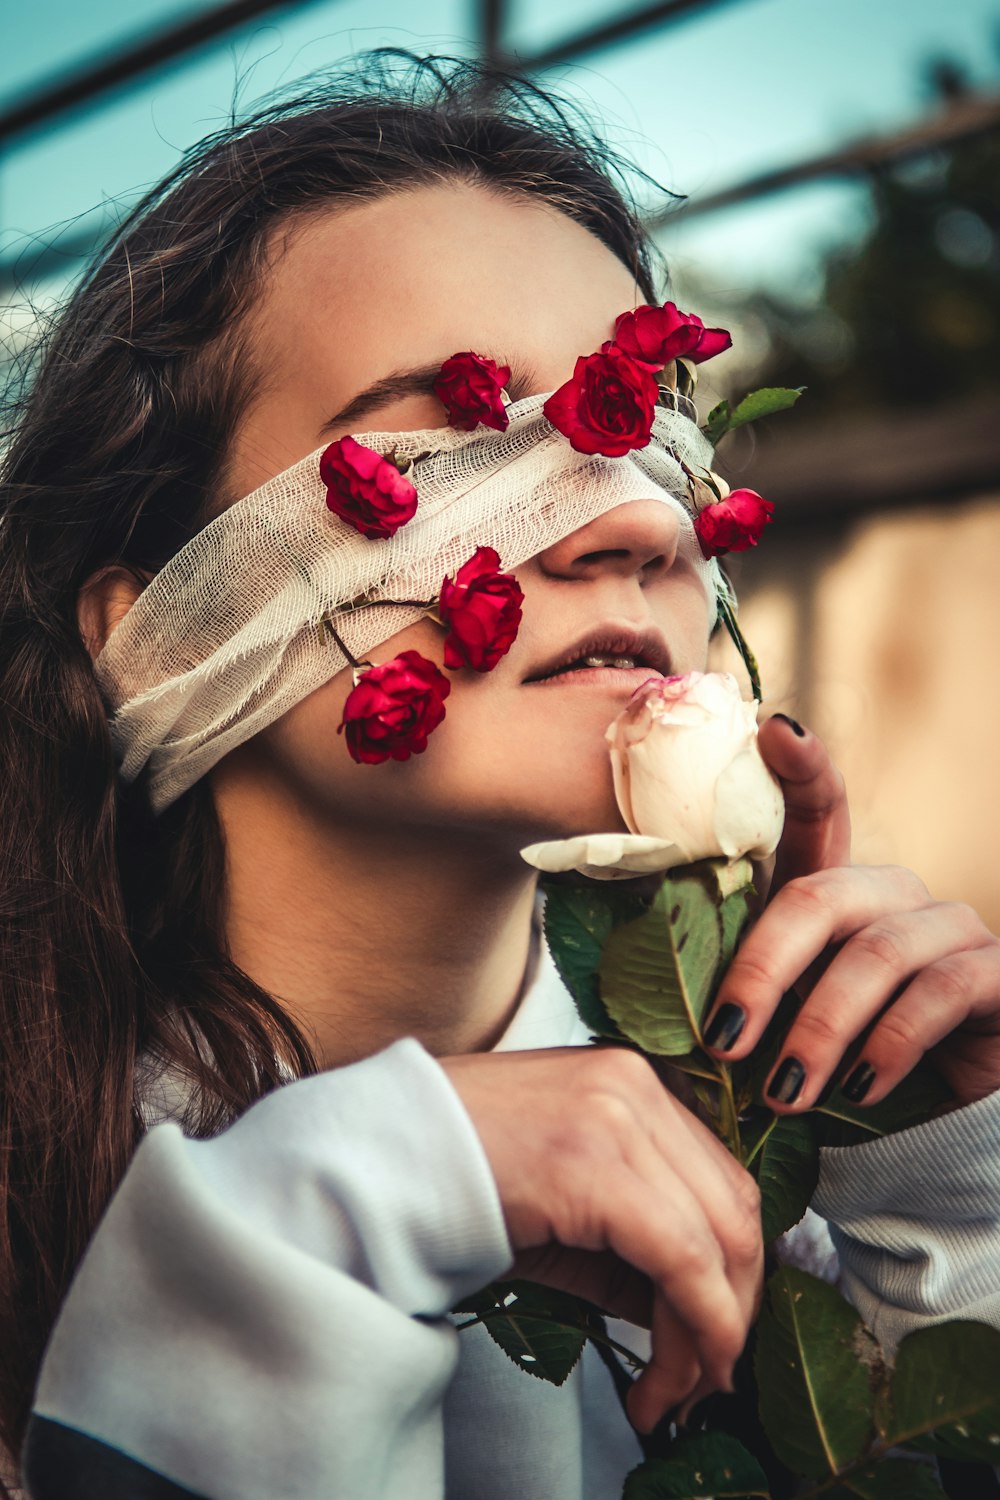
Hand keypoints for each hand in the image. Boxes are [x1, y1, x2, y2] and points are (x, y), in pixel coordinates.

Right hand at [440, 1046, 762, 1431]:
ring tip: (676, 1391)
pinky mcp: (595, 1163)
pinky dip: (692, 1330)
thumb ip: (633, 1241)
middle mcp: (636, 1084)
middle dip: (733, 1308)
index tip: (720, 1336)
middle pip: (734, 1210)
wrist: (369, 1158)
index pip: (721, 1181)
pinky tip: (662, 1379)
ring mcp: (619, 1114)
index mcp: (632, 1079)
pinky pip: (680, 1259)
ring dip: (711, 1333)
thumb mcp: (562, 1201)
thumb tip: (699, 1313)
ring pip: (718, 1241)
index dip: (735, 1271)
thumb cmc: (451, 1178)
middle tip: (707, 1377)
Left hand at [703, 715, 999, 1109]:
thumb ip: (723, 992)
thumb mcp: (772, 1027)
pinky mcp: (996, 976)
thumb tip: (632, 977)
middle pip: (822, 895)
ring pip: (877, 954)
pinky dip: (887, 1047)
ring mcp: (950, 929)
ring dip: (820, 1029)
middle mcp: (892, 895)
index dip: (799, 768)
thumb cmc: (831, 1074)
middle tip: (723, 1043)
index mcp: (832, 893)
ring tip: (783, 1094)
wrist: (926, 1137)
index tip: (774, 728)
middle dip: (764, 969)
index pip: (815, 814)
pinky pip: (937, 995)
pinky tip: (858, 1093)